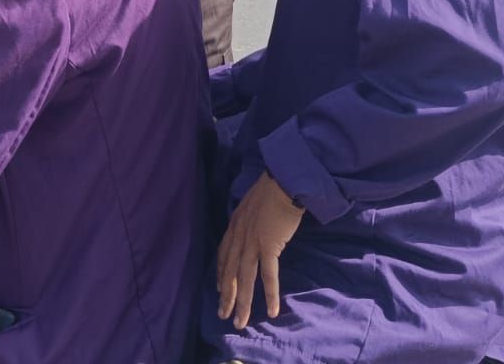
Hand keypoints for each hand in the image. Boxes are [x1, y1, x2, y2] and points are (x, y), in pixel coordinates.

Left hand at [216, 171, 303, 329]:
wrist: (284, 181)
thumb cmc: (272, 190)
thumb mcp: (251, 205)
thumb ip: (249, 220)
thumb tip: (254, 229)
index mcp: (235, 226)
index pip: (223, 256)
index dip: (220, 274)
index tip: (218, 289)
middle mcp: (239, 236)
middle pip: (229, 272)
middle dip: (226, 296)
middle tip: (223, 316)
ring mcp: (252, 242)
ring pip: (244, 279)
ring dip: (242, 303)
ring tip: (240, 322)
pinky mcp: (269, 246)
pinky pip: (268, 275)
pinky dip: (269, 294)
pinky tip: (270, 310)